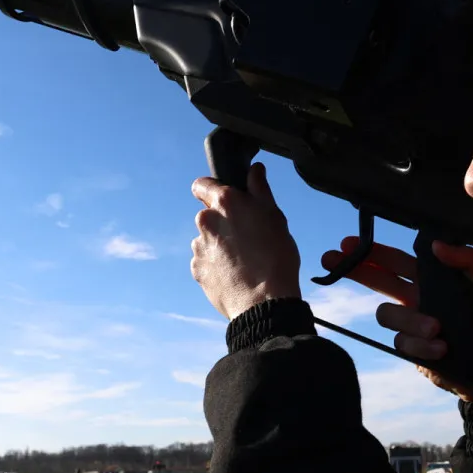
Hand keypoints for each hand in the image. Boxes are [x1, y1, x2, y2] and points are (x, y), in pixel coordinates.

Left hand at [190, 163, 300, 319]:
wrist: (264, 302)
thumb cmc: (275, 258)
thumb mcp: (275, 217)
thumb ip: (260, 189)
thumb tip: (255, 169)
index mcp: (225, 202)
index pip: (202, 184)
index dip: (213, 189)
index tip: (226, 200)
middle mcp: (206, 221)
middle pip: (209, 215)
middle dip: (224, 222)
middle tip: (248, 237)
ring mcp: (198, 247)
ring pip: (207, 240)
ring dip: (220, 245)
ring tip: (244, 260)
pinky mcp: (197, 270)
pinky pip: (205, 262)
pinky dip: (217, 265)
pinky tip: (236, 274)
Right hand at [318, 237, 472, 402]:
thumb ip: (468, 261)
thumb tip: (436, 245)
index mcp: (436, 280)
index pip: (399, 261)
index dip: (375, 252)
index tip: (350, 243)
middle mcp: (420, 300)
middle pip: (379, 280)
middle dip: (357, 269)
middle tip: (332, 258)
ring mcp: (414, 327)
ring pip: (387, 314)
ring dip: (410, 320)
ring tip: (438, 329)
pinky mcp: (414, 351)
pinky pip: (402, 343)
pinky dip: (423, 345)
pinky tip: (443, 349)